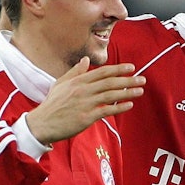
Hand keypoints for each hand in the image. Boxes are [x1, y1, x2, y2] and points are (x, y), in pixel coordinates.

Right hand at [25, 58, 144, 143]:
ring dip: (127, 92)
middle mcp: (83, 90)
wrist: (42, 123)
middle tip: (142, 78)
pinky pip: (106, 110)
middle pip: (110, 82)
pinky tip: (129, 105)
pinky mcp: (86, 117)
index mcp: (78, 81)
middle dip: (128, 79)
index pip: (102, 72)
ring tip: (140, 90)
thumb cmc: (52, 105)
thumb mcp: (60, 83)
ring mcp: (85, 103)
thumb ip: (75, 71)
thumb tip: (86, 60)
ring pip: (110, 95)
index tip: (131, 68)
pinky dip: (118, 107)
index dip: (118, 69)